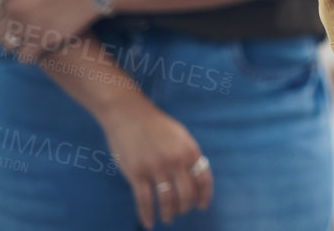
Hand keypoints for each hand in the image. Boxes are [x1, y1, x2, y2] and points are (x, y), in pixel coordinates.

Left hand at [0, 0, 99, 63]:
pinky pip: (23, 57)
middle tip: (22, 29)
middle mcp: (16, 12)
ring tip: (29, 38)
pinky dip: (28, 54)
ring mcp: (28, 28)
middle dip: (6, 32)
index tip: (12, 17)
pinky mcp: (42, 42)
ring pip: (8, 46)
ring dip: (16, 44)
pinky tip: (37, 47)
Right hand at [96, 96, 212, 226]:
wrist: (129, 114)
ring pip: (167, 201)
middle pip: (186, 194)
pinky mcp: (137, 173)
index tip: (202, 206)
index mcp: (189, 150)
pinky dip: (147, 215)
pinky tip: (149, 223)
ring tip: (167, 218)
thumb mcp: (180, 135)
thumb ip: (188, 155)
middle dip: (185, 207)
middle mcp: (176, 160)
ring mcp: (156, 168)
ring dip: (169, 213)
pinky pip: (144, 201)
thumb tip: (196, 177)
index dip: (204, 196)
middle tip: (181, 211)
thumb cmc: (155, 125)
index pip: (203, 179)